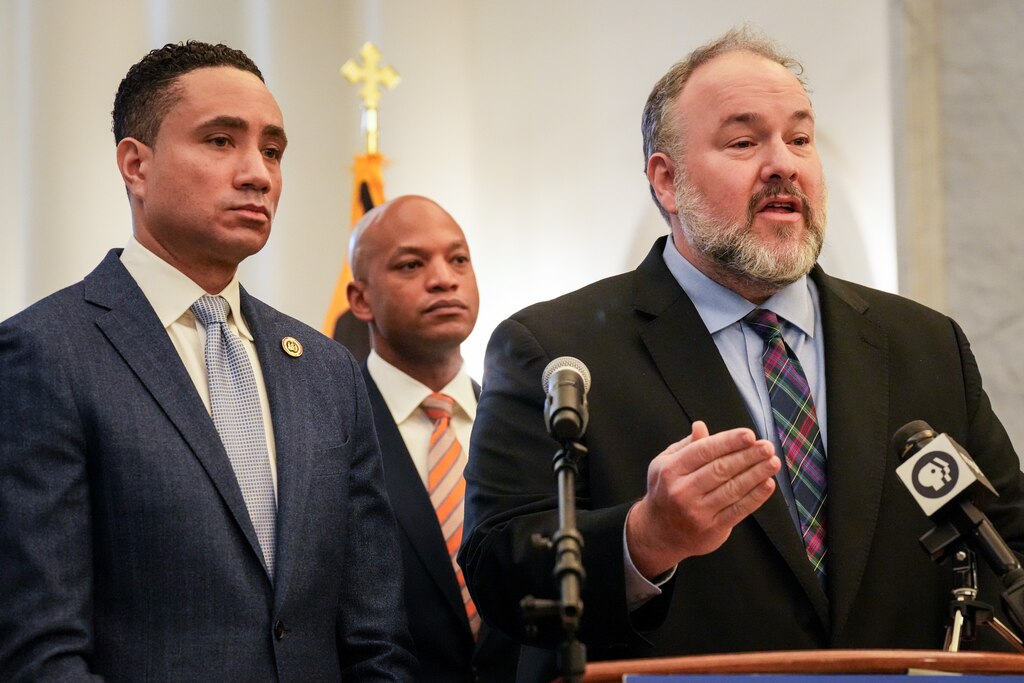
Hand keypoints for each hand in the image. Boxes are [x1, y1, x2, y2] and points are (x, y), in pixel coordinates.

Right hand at [625, 420, 779, 578]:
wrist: (659, 533)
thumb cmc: (665, 492)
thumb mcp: (664, 464)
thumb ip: (686, 446)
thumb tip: (700, 426)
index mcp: (671, 470)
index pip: (703, 451)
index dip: (728, 442)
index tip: (749, 435)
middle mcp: (682, 490)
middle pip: (720, 469)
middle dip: (747, 456)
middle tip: (767, 446)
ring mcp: (697, 511)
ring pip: (732, 489)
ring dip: (756, 474)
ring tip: (772, 462)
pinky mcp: (712, 528)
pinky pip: (738, 510)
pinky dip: (755, 497)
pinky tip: (767, 484)